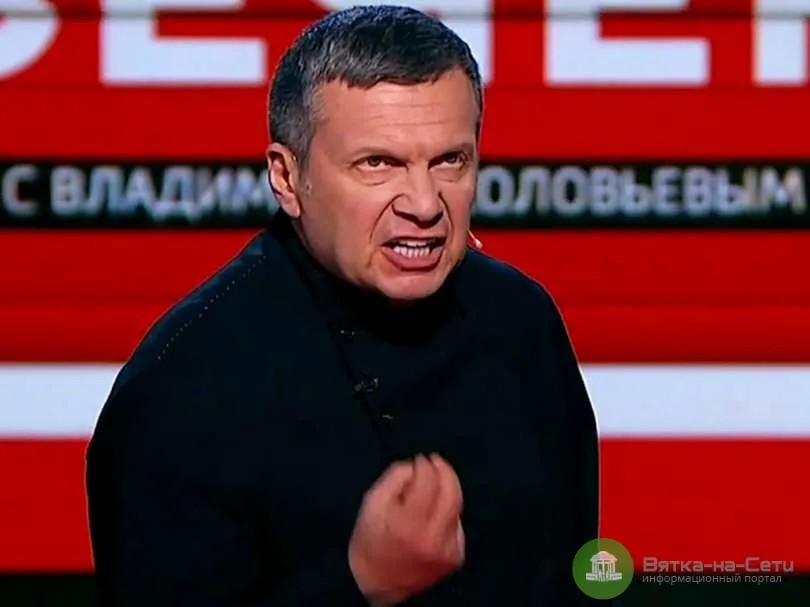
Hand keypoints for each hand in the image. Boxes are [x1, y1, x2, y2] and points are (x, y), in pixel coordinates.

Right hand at [348, 453, 464, 605]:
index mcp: (409, 524)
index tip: (420, 459)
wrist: (377, 584)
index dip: (425, 465)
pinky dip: (447, 514)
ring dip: (446, 493)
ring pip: (457, 507)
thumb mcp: (372, 502)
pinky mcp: (455, 558)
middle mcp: (433, 538)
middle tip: (436, 461)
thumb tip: (417, 465)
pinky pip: (457, 525)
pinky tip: (432, 517)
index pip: (428, 482)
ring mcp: (448, 550)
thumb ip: (395, 477)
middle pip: (452, 493)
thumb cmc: (370, 540)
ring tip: (429, 492)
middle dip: (445, 471)